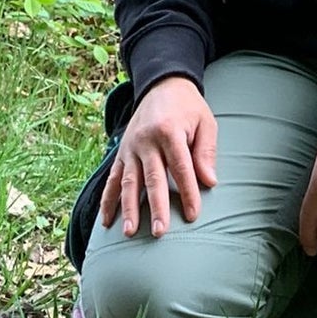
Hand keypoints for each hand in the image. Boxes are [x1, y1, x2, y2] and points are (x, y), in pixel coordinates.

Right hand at [99, 76, 217, 237]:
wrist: (162, 85)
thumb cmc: (188, 109)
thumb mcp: (205, 123)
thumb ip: (206, 152)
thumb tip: (209, 182)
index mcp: (169, 131)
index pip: (180, 167)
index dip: (188, 192)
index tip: (193, 215)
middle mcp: (146, 140)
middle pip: (153, 179)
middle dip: (156, 207)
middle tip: (160, 232)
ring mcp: (130, 148)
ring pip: (128, 182)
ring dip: (128, 208)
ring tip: (129, 232)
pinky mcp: (121, 153)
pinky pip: (112, 180)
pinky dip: (108, 201)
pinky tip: (107, 221)